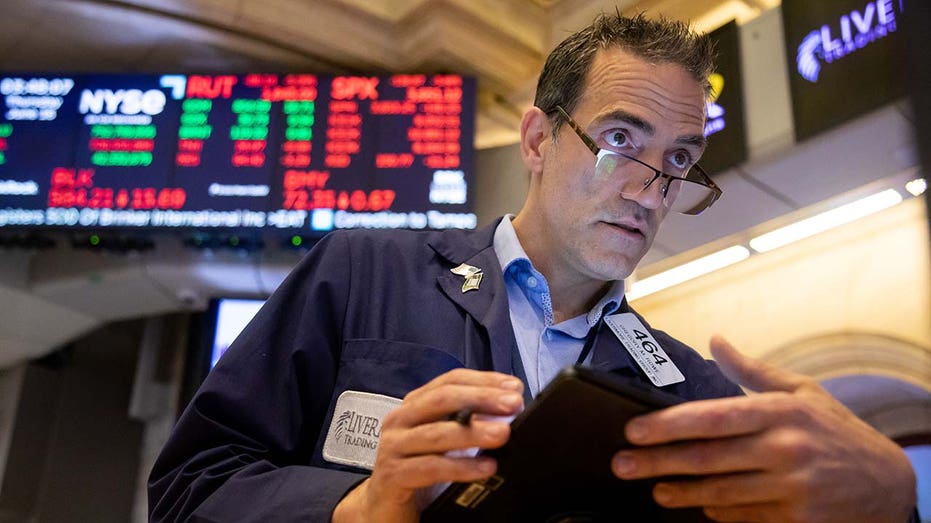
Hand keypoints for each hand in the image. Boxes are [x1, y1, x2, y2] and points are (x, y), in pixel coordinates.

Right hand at [332, 369, 523, 522]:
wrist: (382, 507)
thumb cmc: (417, 469)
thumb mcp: (443, 441)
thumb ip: (467, 424)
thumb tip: (508, 413)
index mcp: (414, 406)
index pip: (450, 382)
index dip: (483, 380)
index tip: (514, 387)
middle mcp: (400, 420)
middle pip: (443, 399)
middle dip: (482, 399)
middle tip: (513, 404)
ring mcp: (393, 447)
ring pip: (437, 433)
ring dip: (474, 432)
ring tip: (503, 434)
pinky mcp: (392, 475)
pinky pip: (430, 467)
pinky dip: (461, 467)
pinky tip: (486, 467)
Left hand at [611, 335, 916, 522]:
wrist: (889, 485)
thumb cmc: (838, 433)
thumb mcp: (803, 393)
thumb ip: (754, 371)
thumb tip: (715, 340)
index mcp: (781, 412)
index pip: (713, 417)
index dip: (669, 425)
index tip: (634, 430)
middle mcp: (785, 449)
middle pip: (707, 457)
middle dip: (657, 461)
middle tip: (622, 463)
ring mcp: (791, 487)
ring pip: (719, 491)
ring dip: (679, 491)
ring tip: (652, 488)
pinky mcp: (796, 519)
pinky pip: (743, 515)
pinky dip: (715, 509)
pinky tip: (695, 503)